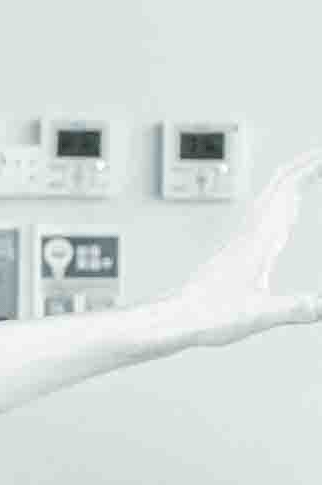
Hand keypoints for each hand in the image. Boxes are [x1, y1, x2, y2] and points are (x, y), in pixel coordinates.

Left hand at [166, 148, 321, 346]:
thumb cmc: (208, 315)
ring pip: (268, 198)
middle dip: (303, 166)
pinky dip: (278, 203)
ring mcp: (241, 241)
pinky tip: (280, 212)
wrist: (176, 318)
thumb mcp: (259, 314)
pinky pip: (262, 215)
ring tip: (307, 172)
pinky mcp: (236, 251)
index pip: (287, 191)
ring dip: (289, 180)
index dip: (310, 169)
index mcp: (258, 239)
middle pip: (278, 187)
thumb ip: (293, 308)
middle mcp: (249, 234)